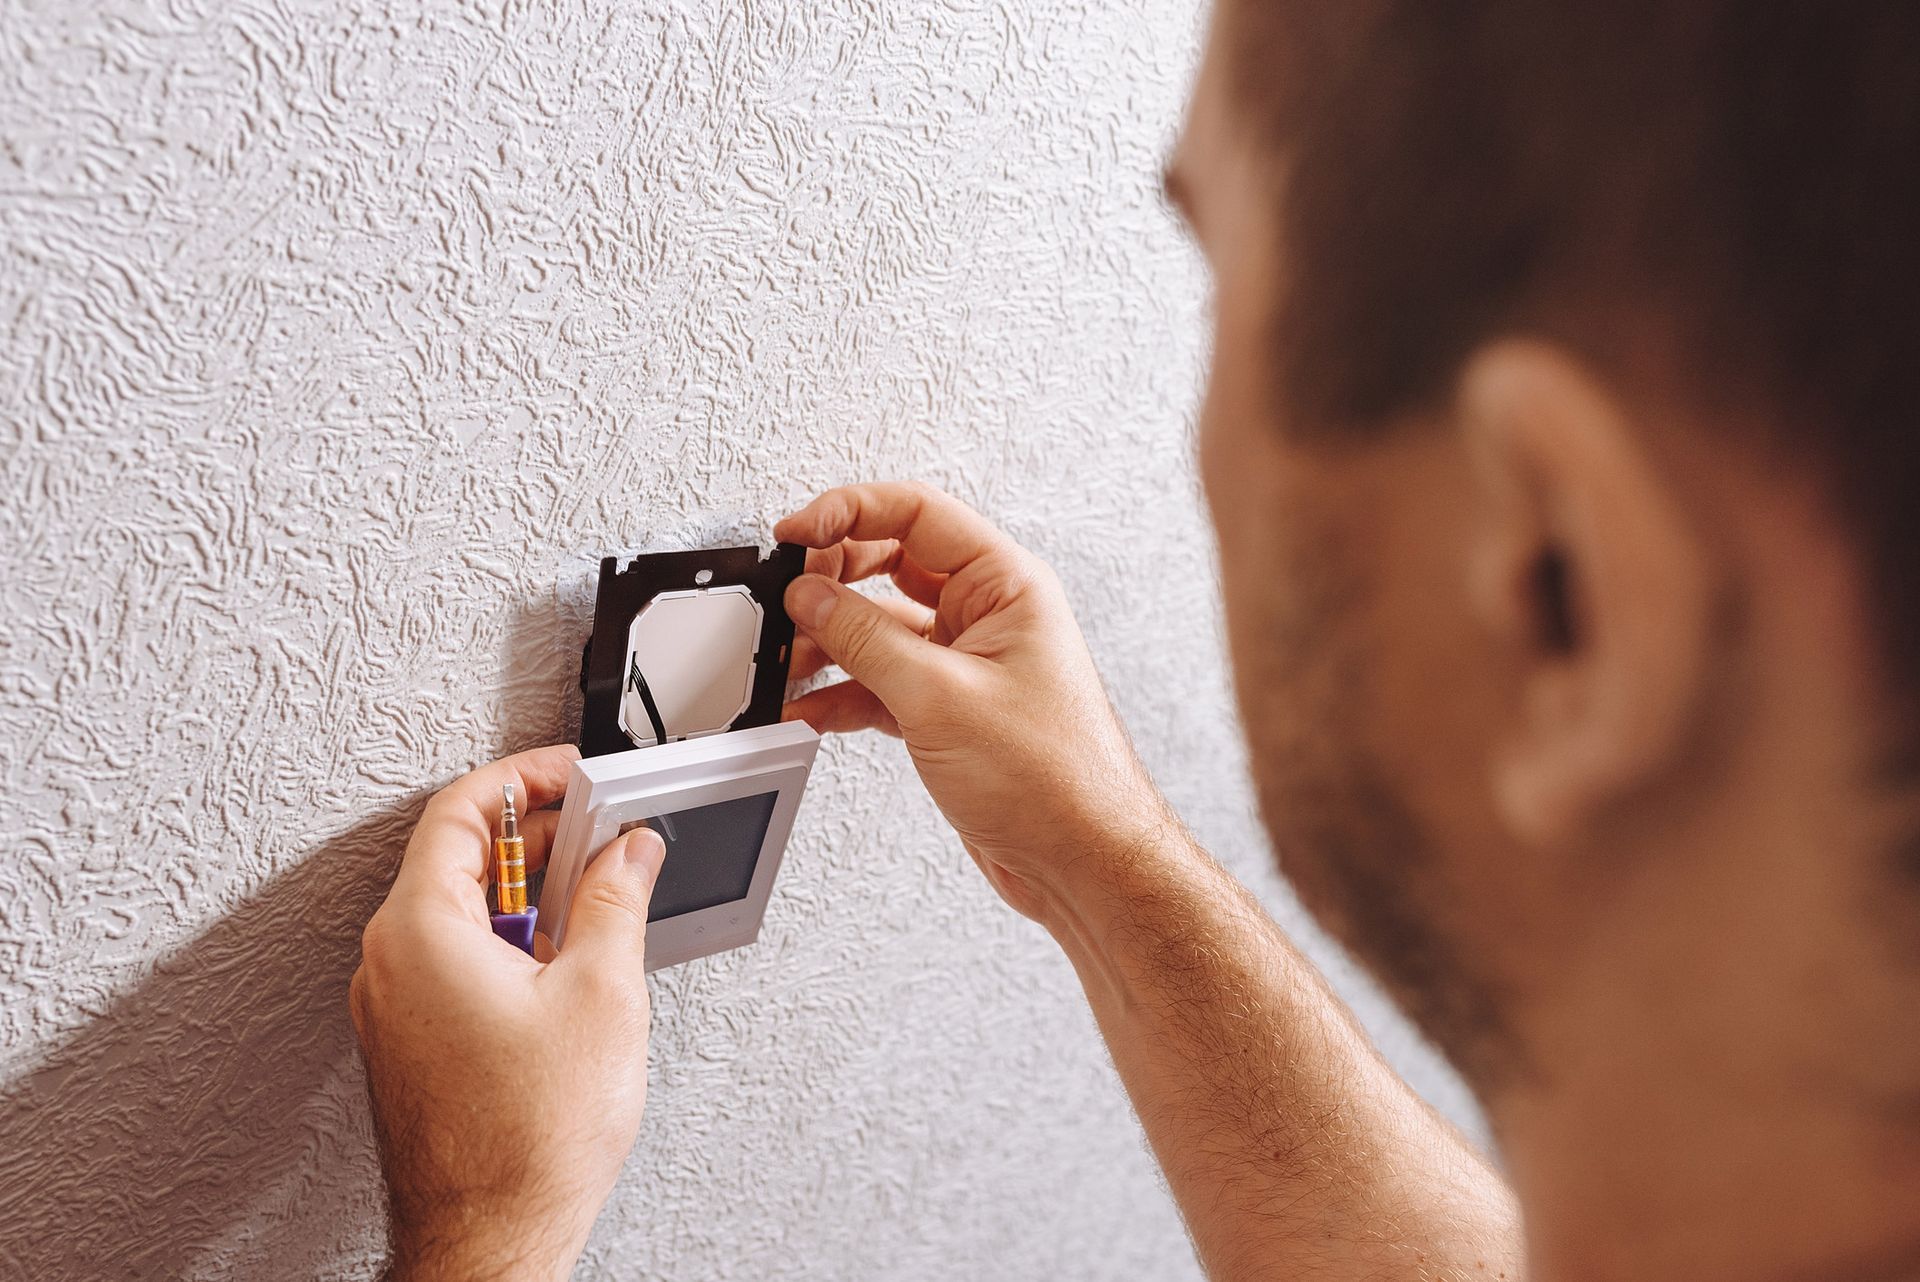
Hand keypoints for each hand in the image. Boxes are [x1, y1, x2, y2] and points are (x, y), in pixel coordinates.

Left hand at [349, 745, 665, 1281]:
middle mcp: (391, 963)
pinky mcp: (412, 1044)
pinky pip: (453, 959)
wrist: (492, 1239)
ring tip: (599, 896)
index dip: (523, 779)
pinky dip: (508, 940)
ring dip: (526, 892)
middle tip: (603, 831)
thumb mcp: (601, 993)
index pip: (459, 812)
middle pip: (457, 858)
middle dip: (536, 836)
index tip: (569, 774)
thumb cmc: (529, 1140)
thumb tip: (628, 853)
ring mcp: (395, 1007)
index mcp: (421, 931)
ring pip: (458, 912)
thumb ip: (613, 901)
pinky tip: (567, 961)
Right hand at [777, 482, 1176, 923]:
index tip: (796, 533)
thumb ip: (865, 639)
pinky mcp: (949, 708)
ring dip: (830, 642)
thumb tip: (811, 596)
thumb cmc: (1055, 781)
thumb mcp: (940, 698)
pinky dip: (844, 692)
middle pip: (891, 563)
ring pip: (881, 626)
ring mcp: (967, 662)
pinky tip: (811, 708)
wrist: (1080, 862)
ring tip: (788, 661)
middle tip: (788, 600)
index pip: (915, 514)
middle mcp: (988, 614)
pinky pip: (883, 680)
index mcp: (1006, 585)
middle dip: (832, 580)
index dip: (848, 512)